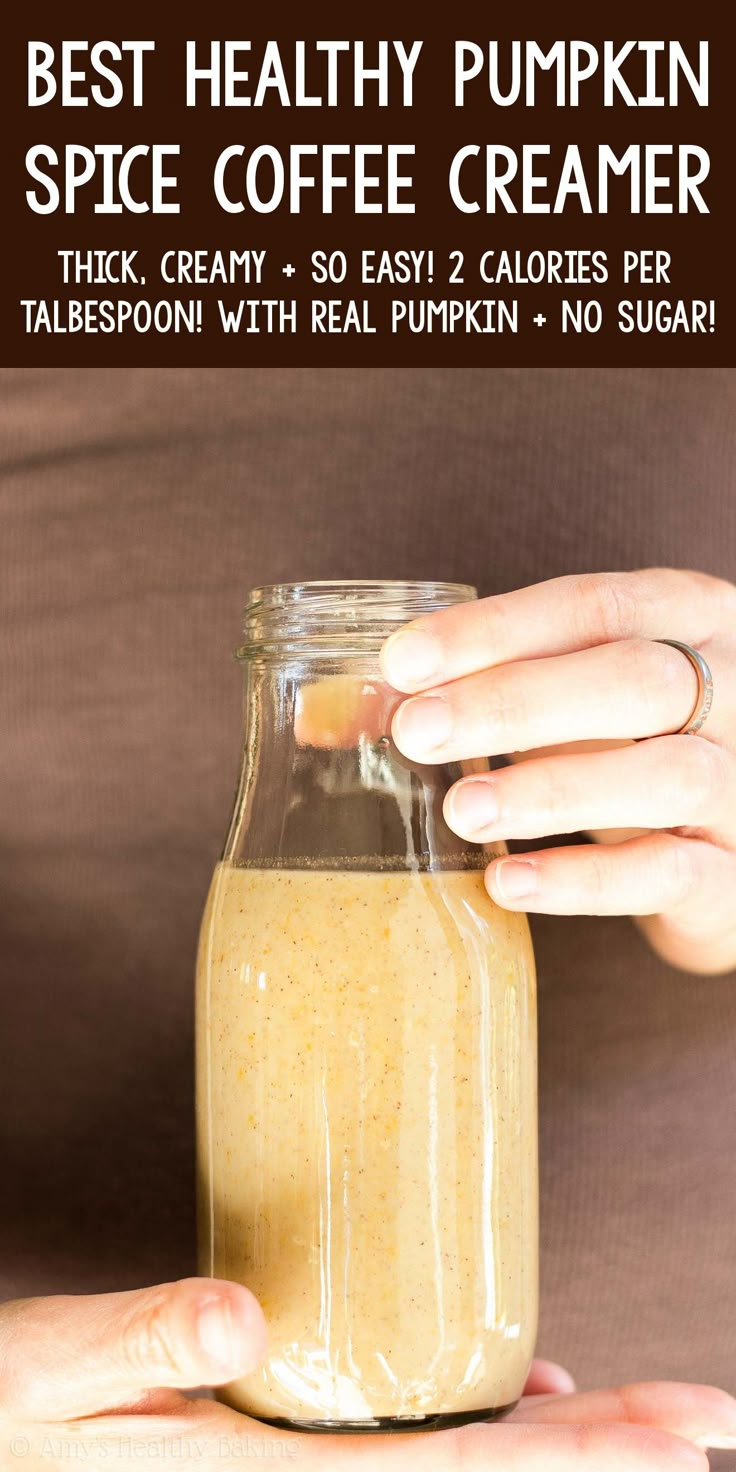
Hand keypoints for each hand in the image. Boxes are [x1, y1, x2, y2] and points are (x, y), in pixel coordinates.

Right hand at [1, 1278, 733, 1468]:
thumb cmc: (10, 1418)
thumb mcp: (51, 1369)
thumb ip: (139, 1336)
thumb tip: (238, 1311)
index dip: (574, 1459)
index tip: (679, 1435)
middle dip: (606, 1456)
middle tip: (706, 1422)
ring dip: (559, 1451)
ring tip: (649, 1425)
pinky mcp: (279, 1456)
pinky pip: (406, 1458)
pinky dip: (487, 1430)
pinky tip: (521, 1397)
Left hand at [380, 568, 735, 973]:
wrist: (728, 850)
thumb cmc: (628, 750)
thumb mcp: (565, 705)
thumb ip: (465, 697)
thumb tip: (320, 715)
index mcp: (688, 619)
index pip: (593, 604)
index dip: (495, 629)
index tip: (403, 659)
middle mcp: (734, 689)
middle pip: (634, 679)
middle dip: (515, 701)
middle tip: (417, 733)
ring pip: (666, 773)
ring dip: (550, 789)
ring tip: (458, 811)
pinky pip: (670, 872)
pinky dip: (583, 880)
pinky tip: (507, 883)